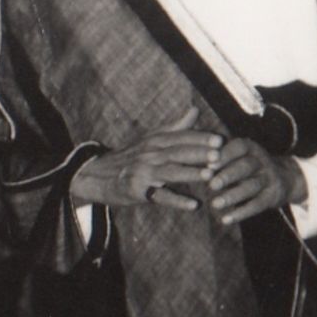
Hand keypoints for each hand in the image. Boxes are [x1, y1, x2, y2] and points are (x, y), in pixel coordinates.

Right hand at [68, 107, 222, 212]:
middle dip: (199, 153)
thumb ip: (176, 127)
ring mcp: (142, 172)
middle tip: (220, 155)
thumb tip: (195, 110)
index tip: (220, 140)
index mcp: (155, 140)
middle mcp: (149, 153)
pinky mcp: (136, 190)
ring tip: (210, 175)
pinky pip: (160, 197)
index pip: (181, 137)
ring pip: (170, 171)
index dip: (200, 138)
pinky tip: (193, 205)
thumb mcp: (151, 139)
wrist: (96, 174)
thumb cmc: (131, 157)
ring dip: (190, 173)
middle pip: (177, 152)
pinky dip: (177, 201)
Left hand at [206, 138, 306, 225]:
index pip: (239, 147)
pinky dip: (241, 213)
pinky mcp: (272, 196)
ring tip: (215, 204)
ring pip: (251, 187)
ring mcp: (269, 179)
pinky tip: (225, 220)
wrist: (285, 179)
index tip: (209, 164)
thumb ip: (220, 154)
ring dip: (233, 196)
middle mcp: (262, 161)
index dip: (225, 155)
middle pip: (246, 167)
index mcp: (251, 148)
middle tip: (211, 184)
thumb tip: (190, 154)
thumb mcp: (240, 155)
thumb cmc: (249, 166)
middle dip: (228, 175)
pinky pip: (257, 205)